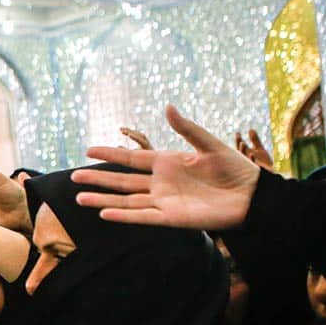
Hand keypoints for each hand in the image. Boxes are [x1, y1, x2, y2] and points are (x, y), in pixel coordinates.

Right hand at [73, 105, 260, 229]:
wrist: (252, 195)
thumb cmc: (234, 168)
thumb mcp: (209, 144)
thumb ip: (186, 128)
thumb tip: (167, 106)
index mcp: (167, 162)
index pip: (131, 159)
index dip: (110, 155)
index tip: (88, 151)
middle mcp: (160, 182)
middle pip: (122, 181)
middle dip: (97, 180)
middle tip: (73, 178)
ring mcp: (164, 201)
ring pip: (126, 201)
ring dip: (103, 200)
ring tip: (79, 199)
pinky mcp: (171, 218)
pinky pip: (142, 216)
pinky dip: (124, 215)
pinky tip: (105, 214)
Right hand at [234, 128, 274, 170]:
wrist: (270, 175)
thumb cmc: (263, 163)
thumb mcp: (260, 149)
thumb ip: (255, 140)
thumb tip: (250, 129)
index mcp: (246, 154)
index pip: (240, 146)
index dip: (238, 140)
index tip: (238, 133)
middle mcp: (246, 159)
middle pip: (240, 152)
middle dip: (239, 146)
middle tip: (240, 140)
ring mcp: (250, 165)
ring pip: (243, 158)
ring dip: (242, 151)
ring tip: (243, 143)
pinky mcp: (255, 169)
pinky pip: (252, 165)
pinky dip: (251, 159)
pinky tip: (252, 154)